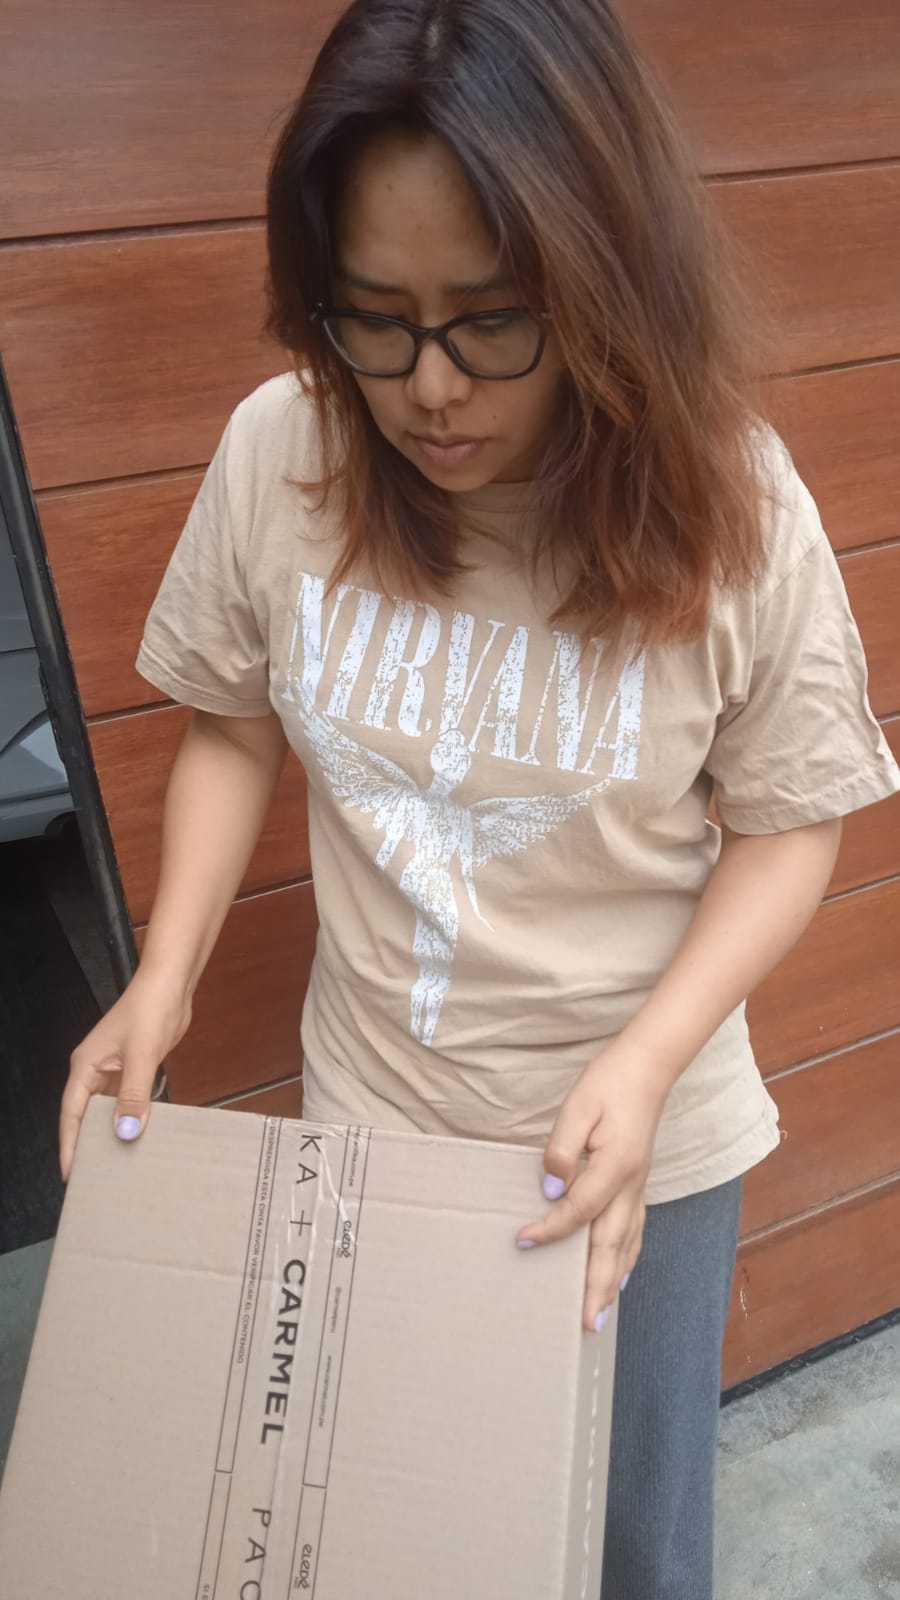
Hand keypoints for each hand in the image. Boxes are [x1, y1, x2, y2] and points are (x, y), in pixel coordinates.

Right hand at [59, 965, 192, 1182]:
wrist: (171, 984)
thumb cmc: (150, 1008)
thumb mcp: (142, 1054)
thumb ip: (134, 1094)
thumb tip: (126, 1131)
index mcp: (85, 1066)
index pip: (71, 1113)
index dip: (70, 1144)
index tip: (71, 1172)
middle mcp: (96, 1070)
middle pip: (87, 1115)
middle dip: (90, 1143)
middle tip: (96, 1176)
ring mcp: (116, 1069)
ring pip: (108, 1109)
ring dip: (113, 1131)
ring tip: (120, 1162)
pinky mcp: (135, 1068)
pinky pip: (128, 1100)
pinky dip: (132, 1116)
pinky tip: (141, 1134)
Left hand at [515, 1043, 666, 1331]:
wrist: (646, 1068)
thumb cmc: (609, 1083)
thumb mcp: (577, 1108)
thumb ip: (563, 1150)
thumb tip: (551, 1188)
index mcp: (616, 1168)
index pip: (579, 1211)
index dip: (549, 1229)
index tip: (522, 1241)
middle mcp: (632, 1185)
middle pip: (613, 1246)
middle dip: (597, 1287)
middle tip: (586, 1324)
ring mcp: (639, 1186)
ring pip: (628, 1244)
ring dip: (614, 1280)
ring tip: (601, 1313)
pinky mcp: (638, 1183)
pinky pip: (634, 1231)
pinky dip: (627, 1258)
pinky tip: (619, 1273)